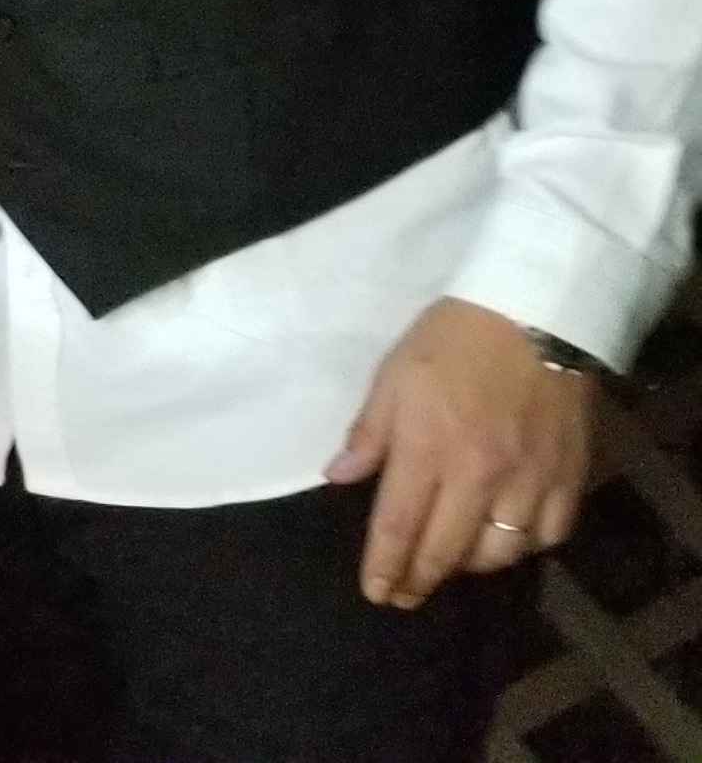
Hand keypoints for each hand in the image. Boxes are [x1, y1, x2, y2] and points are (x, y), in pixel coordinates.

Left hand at [330, 297, 593, 606]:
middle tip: (405, 596)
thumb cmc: (452, 339)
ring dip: (470, 566)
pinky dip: (527, 546)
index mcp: (428, 449)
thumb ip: (369, 433)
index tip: (376, 592)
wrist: (535, 311)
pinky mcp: (568, 473)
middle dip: (421, 580)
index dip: (385, 567)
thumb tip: (339, 477)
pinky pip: (550, 532)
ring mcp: (529, 478)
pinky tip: (509, 540)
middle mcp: (479, 475)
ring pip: (501, 551)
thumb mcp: (393, 376)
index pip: (399, 527)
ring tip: (451, 563)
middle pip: (447, 550)